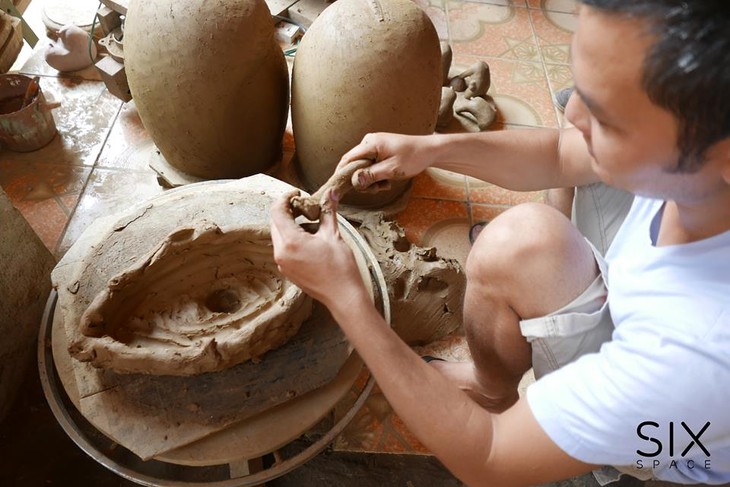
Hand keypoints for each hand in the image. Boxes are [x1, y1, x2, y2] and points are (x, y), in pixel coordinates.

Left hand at [270, 189, 370, 311]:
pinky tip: (310, 239)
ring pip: (279, 236)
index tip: (298, 194)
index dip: (285, 198)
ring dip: (290, 225)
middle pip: (275, 223)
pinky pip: (284, 248)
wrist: (343, 296)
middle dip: (288, 211)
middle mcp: (281, 253)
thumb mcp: (334, 235)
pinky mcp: (288, 271)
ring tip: (310, 222)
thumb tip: (331, 192)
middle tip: (305, 206)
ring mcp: (283, 264)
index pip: (277, 211)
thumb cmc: (340, 268)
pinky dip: (292, 238)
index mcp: (290, 242)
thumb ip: (328, 211)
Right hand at [338, 133, 437, 192]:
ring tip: (385, 185)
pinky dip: (376, 176)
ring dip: (371, 180)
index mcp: (370, 143)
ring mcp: (373, 146)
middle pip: (354, 165)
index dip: (341, 174)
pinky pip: (370, 166)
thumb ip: (372, 175)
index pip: (347, 159)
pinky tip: (386, 181)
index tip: (339, 188)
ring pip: (362, 168)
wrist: (429, 150)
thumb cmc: (413, 157)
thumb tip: (354, 181)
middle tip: (376, 189)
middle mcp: (368, 142)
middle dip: (362, 180)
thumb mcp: (392, 169)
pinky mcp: (378, 151)